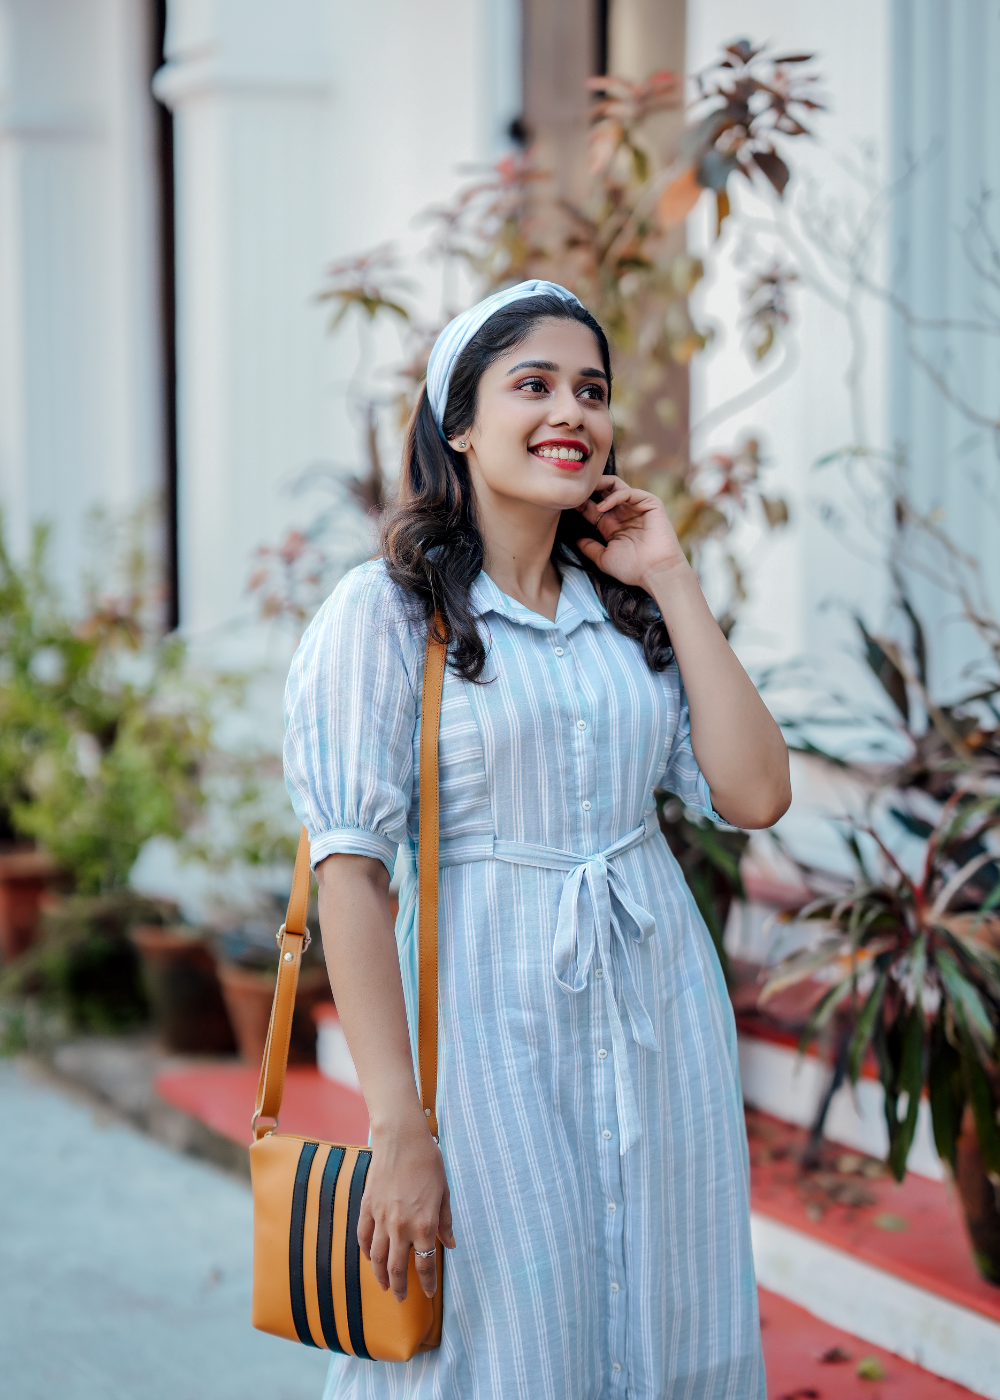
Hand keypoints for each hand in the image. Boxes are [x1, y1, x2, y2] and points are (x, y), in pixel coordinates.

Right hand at [358, 1119, 455, 1301]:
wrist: (402, 1138)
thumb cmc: (428, 1161)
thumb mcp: (444, 1192)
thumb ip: (445, 1221)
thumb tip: (450, 1244)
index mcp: (424, 1225)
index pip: (425, 1264)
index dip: (427, 1282)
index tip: (428, 1293)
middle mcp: (401, 1227)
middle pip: (397, 1268)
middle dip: (399, 1288)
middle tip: (400, 1298)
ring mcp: (381, 1218)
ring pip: (377, 1258)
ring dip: (380, 1276)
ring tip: (384, 1286)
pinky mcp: (367, 1207)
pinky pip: (363, 1236)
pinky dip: (365, 1251)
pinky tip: (369, 1257)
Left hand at [575, 476, 688, 587]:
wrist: (656, 572)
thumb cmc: (632, 569)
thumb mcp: (603, 558)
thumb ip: (589, 548)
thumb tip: (575, 540)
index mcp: (611, 525)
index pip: (592, 506)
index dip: (579, 503)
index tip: (565, 503)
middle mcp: (622, 513)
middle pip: (603, 491)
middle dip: (588, 488)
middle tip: (574, 490)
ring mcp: (636, 507)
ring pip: (615, 485)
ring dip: (599, 485)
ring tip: (585, 491)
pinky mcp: (650, 503)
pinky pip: (629, 492)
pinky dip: (614, 496)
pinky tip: (603, 507)